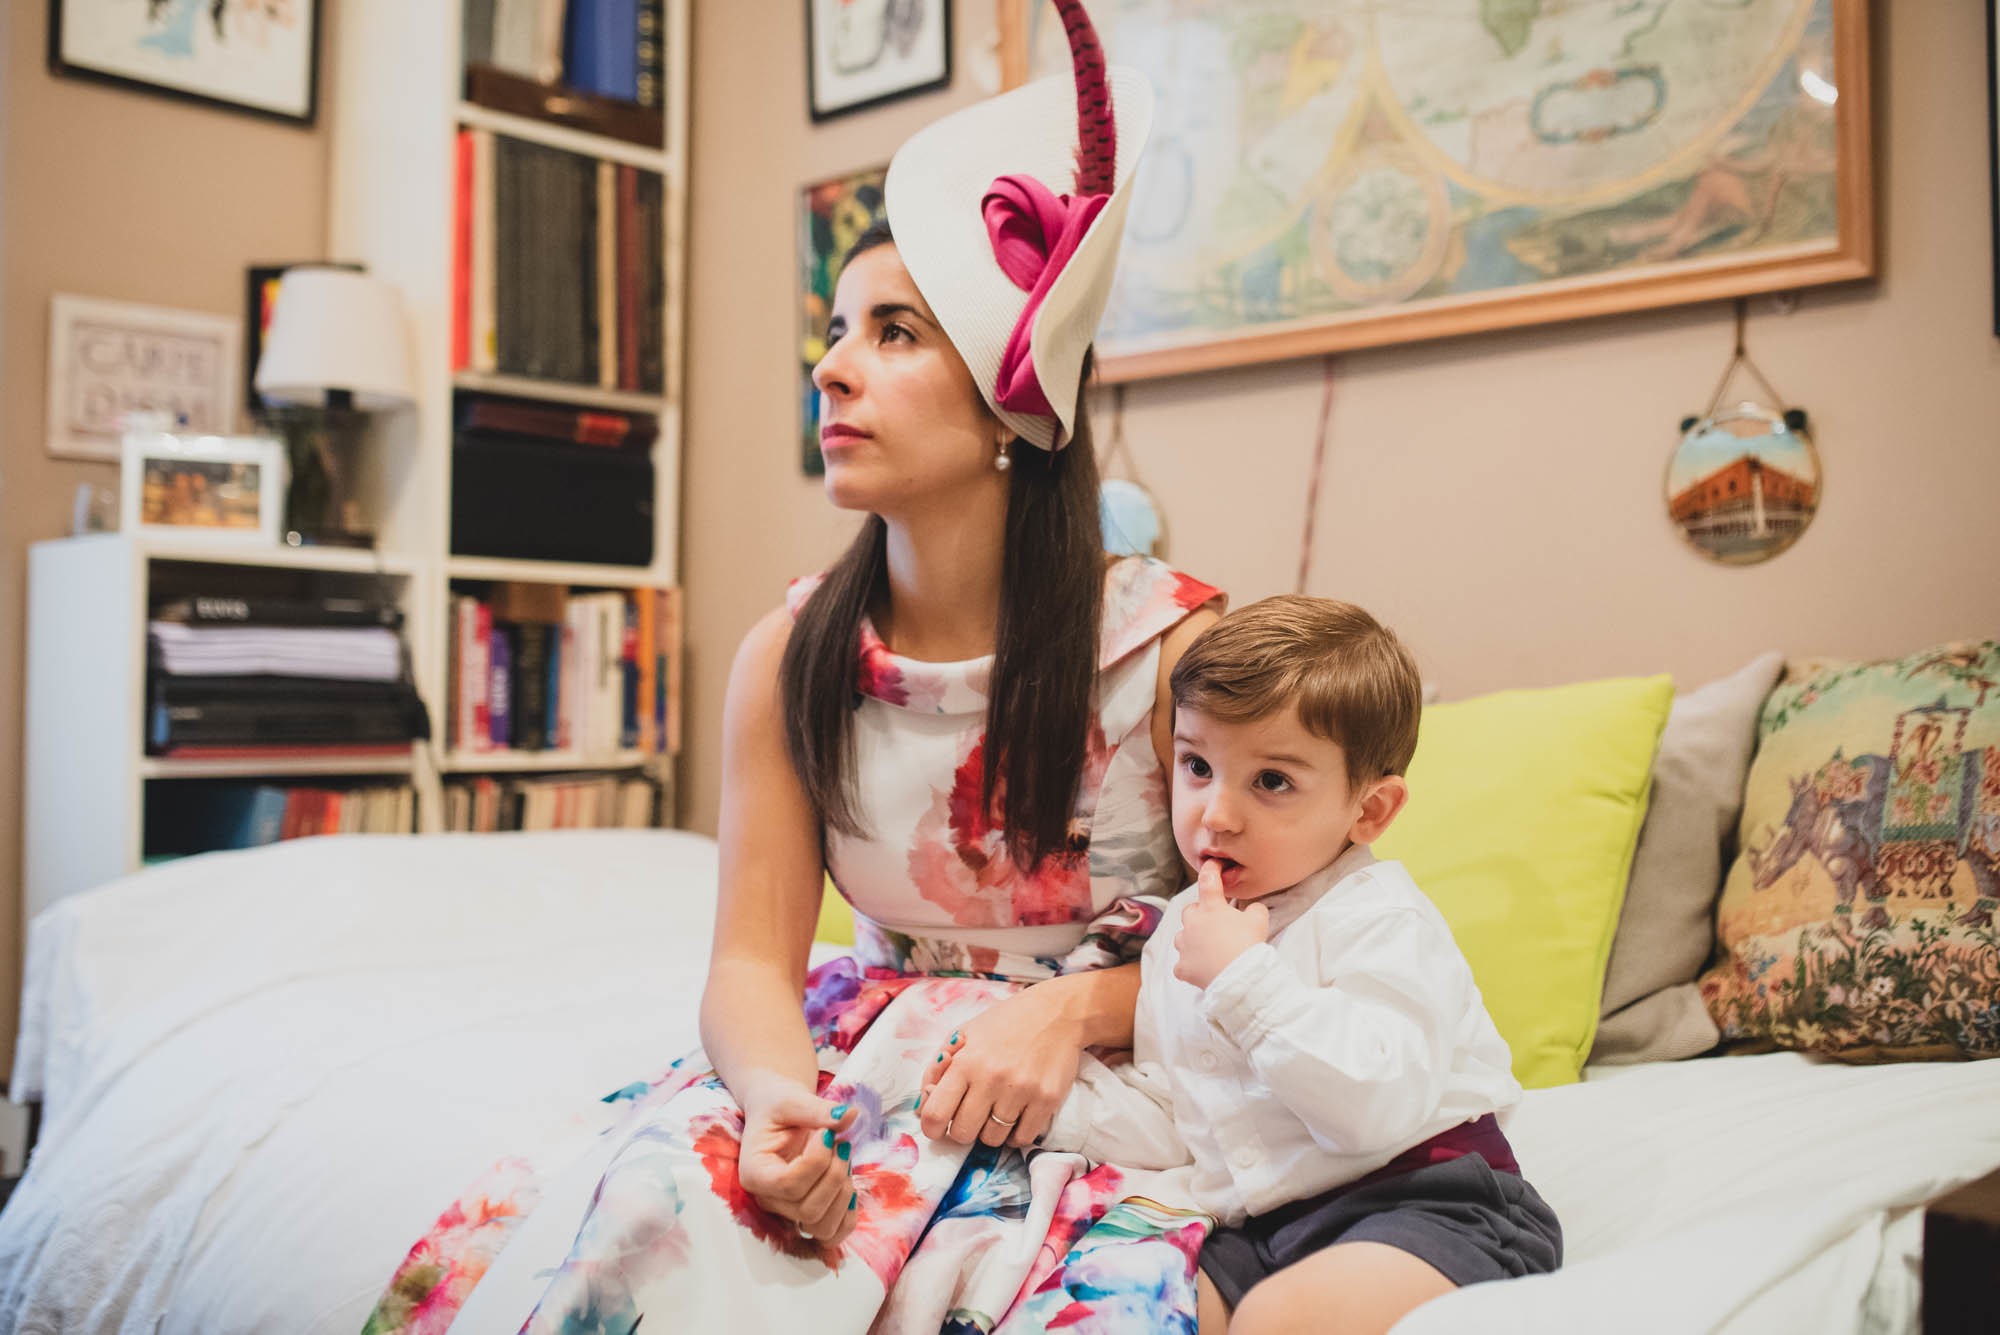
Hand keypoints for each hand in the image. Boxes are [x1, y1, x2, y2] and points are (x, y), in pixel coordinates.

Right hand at [737, 1078, 860, 1245]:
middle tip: (839, 1144)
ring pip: (821, 1227)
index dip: (816, 1162)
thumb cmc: (780, 1108)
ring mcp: (788, 1212)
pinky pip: (832, 1235)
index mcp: (755, 1172)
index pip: (788, 1185)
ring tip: (842, 1162)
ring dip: (842, 1194)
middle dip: (833, 1175)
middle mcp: (768, 1199)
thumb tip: (849, 1115)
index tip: (827, 1134)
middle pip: (807, 1210)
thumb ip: (818, 1109)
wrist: (781, 1115)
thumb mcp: (793, 1101)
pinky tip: (849, 1185)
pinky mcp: (807, 1215)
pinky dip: (848, 1216)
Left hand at [919, 986, 1083, 1150]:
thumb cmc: (1004, 1024)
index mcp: (964, 1062)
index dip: (932, 1127)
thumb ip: (937, 1070)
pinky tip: (1017, 1113)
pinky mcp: (1046, 1100)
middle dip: (963, 1128)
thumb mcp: (963, 1035)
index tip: (940, 1125)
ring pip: (992, 1139)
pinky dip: (1016, 1133)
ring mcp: (1020, 1091)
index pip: (934, 1115)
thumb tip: (922, 1107)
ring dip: (991, 1130)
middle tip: (973, 1113)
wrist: (1056, 1013)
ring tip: (998, 1108)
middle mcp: (990, 1078)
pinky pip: (1022, 1138)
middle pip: (963, 1134)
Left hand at [1173, 860, 1269, 990]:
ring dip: (1192, 939)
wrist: (1239, 977)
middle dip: (1199, 914)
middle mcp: (1193, 923)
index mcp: (1211, 908)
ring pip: (1182, 937)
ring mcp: (1185, 946)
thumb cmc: (1249, 945)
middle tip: (1215, 922)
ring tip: (1208, 947)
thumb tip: (1252, 908)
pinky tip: (1202, 969)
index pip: (1208, 881)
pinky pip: (1182, 964)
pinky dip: (1190, 965)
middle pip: (1189, 911)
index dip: (1210, 870)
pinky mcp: (1183, 967)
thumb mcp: (1259, 919)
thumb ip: (1254, 908)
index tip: (1212, 864)